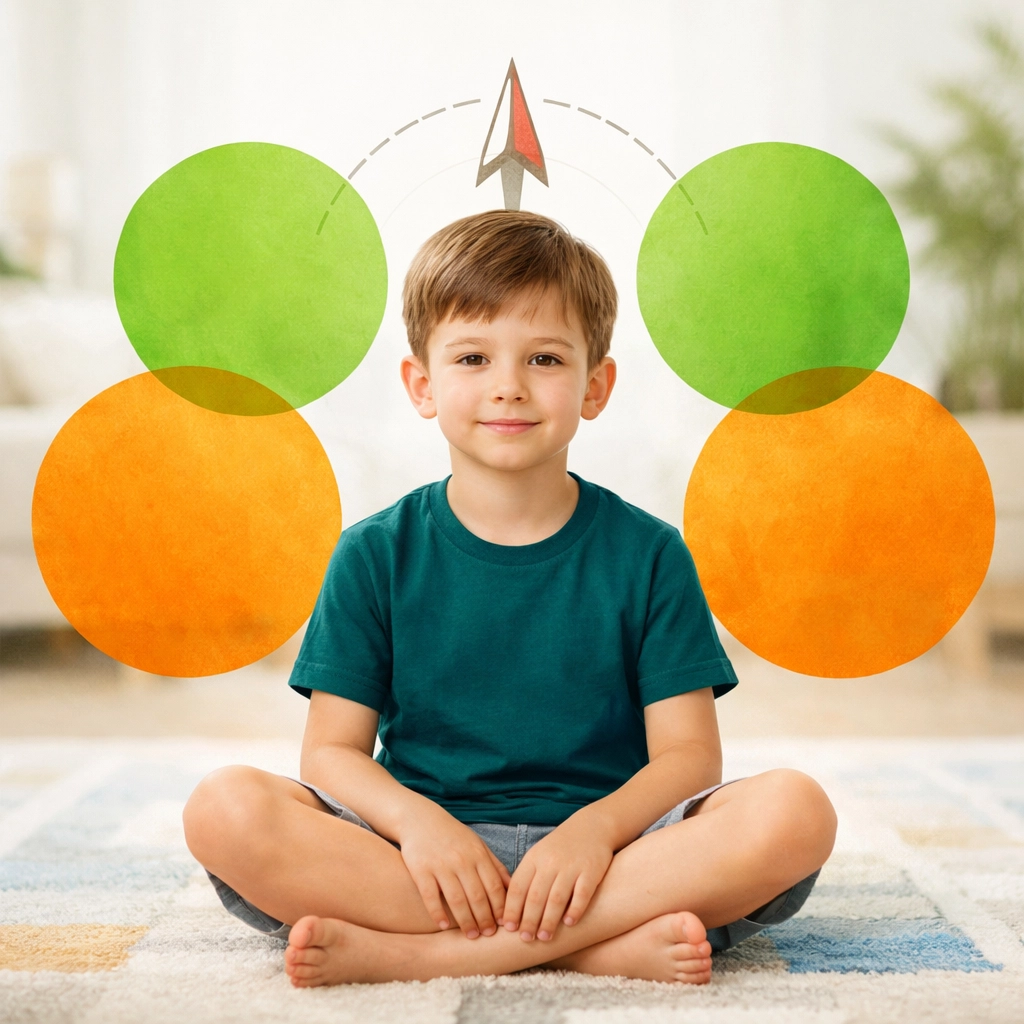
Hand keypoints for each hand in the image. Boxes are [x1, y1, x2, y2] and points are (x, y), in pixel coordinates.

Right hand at [398, 807, 510, 938]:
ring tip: (471, 936)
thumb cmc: (453, 836)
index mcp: (477, 854)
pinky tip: (444, 926)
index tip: (504, 925)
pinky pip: (431, 897)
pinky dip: (438, 914)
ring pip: (457, 900)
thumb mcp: (477, 845)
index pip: (494, 886)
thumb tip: (512, 888)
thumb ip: (494, 865)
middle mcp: (461, 860)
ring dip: (466, 921)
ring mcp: (440, 865)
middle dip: (485, 919)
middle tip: (488, 935)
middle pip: (478, 896)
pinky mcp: (421, 870)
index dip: (500, 908)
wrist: (420, 819)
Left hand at [501, 812, 613, 941]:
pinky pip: (581, 894)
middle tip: (525, 939)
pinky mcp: (591, 871)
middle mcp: (550, 862)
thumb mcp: (538, 856)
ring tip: (544, 937)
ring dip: (549, 921)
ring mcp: (571, 866)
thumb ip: (526, 878)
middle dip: (528, 921)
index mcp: (534, 858)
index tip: (508, 928)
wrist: (591, 827)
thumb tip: (510, 911)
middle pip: (535, 896)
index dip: (511, 909)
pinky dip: (574, 910)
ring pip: (556, 898)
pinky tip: (569, 923)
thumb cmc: (559, 848)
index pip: (517, 887)